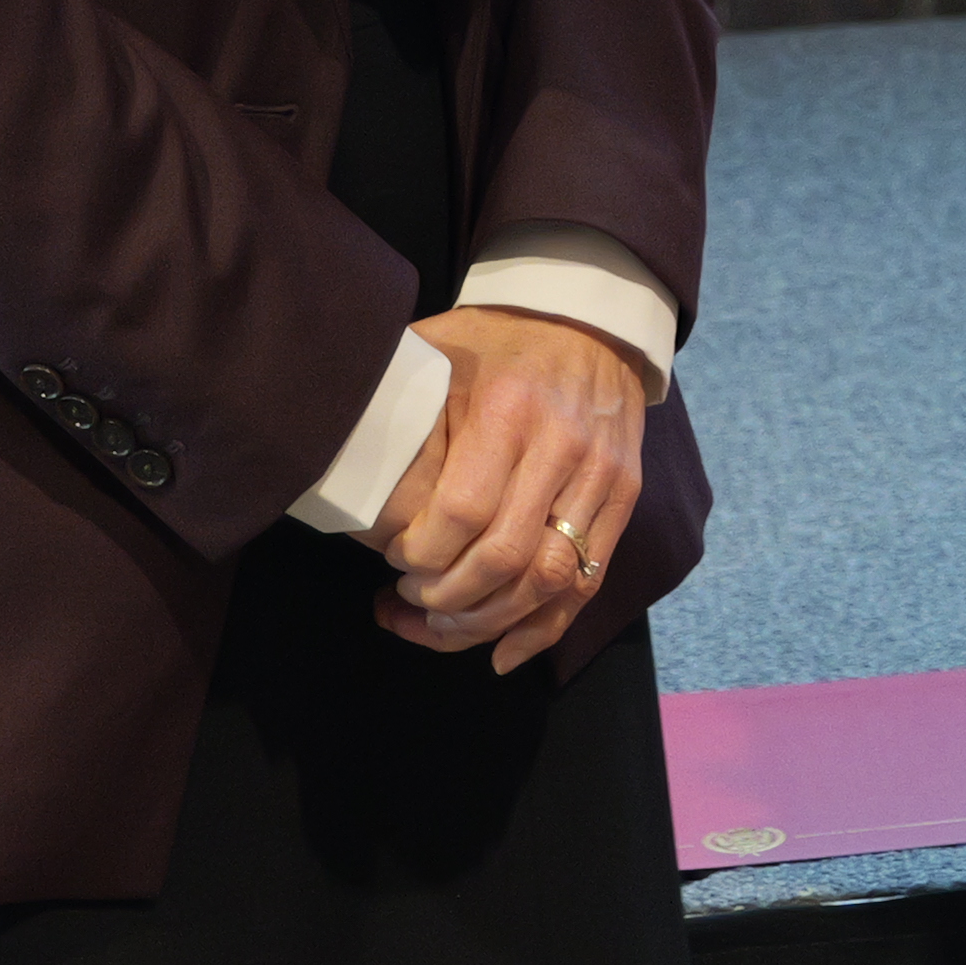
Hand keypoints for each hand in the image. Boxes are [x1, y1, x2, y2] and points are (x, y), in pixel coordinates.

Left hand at [370, 308, 645, 673]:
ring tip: (441, 627)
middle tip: (408, 601)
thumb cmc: (495, 339)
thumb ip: (400, 413)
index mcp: (508, 406)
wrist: (587, 313)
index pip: (461, 513)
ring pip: (549, 580)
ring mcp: (601, 471)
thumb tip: (341, 479)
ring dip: (488, 623)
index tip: (390, 560)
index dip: (418, 556)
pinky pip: (587, 579)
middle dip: (447, 601)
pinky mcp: (623, 492)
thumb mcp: (438, 354)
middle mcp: (562, 442)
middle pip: (505, 558)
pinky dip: (542, 628)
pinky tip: (500, 652)